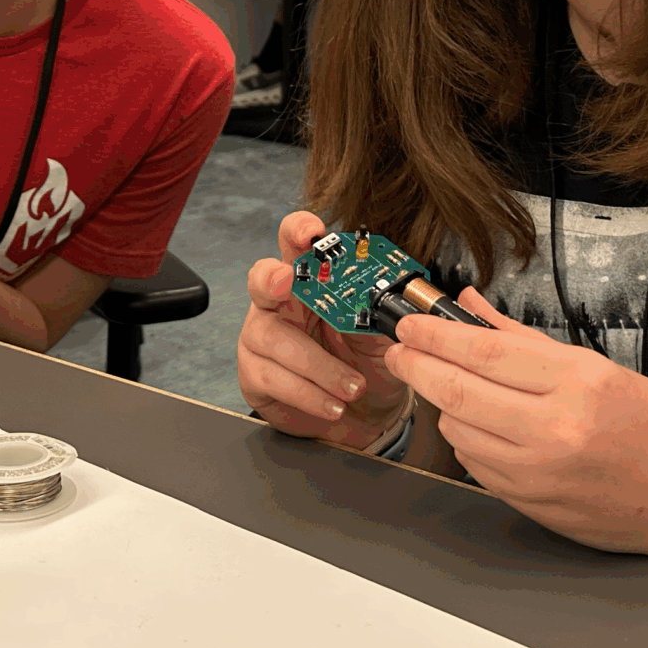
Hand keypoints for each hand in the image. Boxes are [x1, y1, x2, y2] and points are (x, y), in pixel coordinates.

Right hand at [239, 212, 411, 451]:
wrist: (366, 416)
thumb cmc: (369, 365)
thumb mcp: (382, 333)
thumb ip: (379, 309)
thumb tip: (393, 295)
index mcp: (313, 281)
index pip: (296, 243)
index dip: (298, 231)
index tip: (311, 232)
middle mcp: (281, 303)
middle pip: (262, 277)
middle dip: (272, 278)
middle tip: (287, 282)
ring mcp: (262, 337)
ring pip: (275, 338)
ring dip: (318, 365)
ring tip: (352, 386)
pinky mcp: (255, 374)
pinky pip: (273, 377)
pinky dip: (309, 393)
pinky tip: (333, 404)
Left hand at [386, 290, 647, 556]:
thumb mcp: (598, 367)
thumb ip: (523, 339)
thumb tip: (472, 306)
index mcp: (577, 384)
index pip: (482, 352)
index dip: (433, 336)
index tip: (409, 325)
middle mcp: (556, 431)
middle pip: (457, 392)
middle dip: (416, 366)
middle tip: (400, 350)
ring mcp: (542, 475)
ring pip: (459, 431)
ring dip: (443, 405)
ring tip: (449, 386)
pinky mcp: (534, 507)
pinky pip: (476, 467)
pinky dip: (467, 441)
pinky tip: (477, 425)